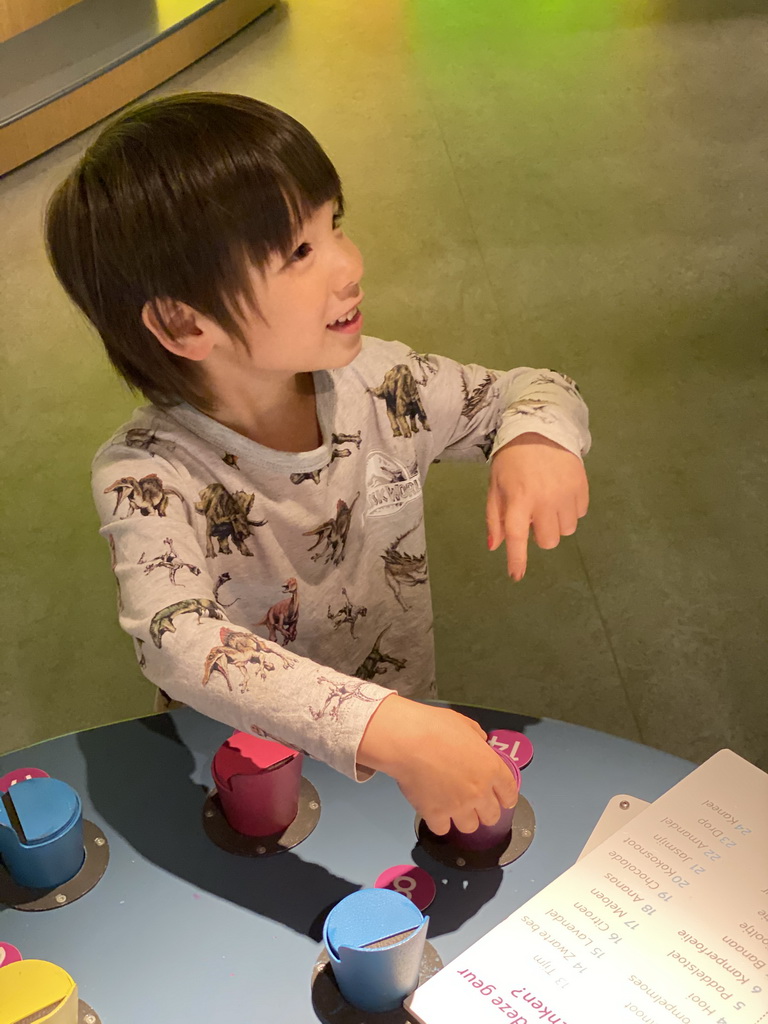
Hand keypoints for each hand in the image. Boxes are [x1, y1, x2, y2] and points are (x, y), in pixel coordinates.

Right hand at [357, 696, 517, 834]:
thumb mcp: (465, 724)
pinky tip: (434, 813)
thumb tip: (479, 742)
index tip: (503, 801)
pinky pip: (442, 829)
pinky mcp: (436, 815)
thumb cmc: (433, 727)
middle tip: (476, 806)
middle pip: (492, 816)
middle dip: (485, 812)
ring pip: (470, 828)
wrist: (408, 741)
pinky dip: (439, 823)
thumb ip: (477, 737)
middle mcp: (479, 791)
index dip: (507, 798)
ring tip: (453, 810)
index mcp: (491, 768)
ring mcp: (458, 806)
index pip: (509, 792)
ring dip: (463, 820)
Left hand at [486, 432, 588, 580]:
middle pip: (548, 540)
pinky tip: (561, 493)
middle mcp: (544, 499)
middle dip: (540, 534)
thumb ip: (495, 517)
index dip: (517, 559)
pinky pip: (580, 514)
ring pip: (566, 530)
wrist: (541, 428)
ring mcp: (566, 493)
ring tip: (548, 503)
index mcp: (518, 499)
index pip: (517, 536)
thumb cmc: (512, 460)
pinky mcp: (582, 486)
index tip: (516, 576)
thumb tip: (495, 547)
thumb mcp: (496, 486)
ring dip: (556, 523)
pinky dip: (570, 510)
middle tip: (533, 516)